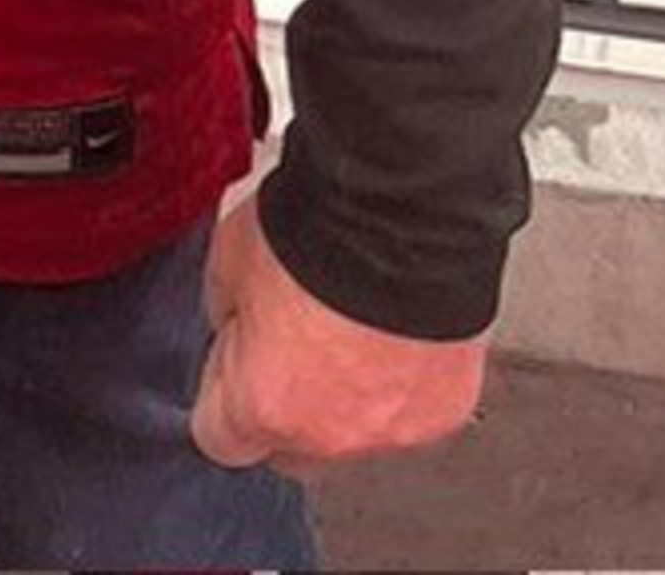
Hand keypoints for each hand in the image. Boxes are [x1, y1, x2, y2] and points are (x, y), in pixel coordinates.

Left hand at [190, 187, 488, 477]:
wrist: (404, 215)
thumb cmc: (317, 231)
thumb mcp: (228, 260)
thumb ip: (224, 315)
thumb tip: (237, 325)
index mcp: (265, 405)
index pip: (222, 438)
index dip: (224, 390)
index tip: (234, 360)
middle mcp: (329, 435)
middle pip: (292, 448)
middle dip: (285, 404)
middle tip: (291, 345)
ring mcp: (392, 430)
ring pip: (355, 432)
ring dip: (347, 394)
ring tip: (351, 326)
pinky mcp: (442, 412)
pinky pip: (409, 410)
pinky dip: (401, 380)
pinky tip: (396, 332)